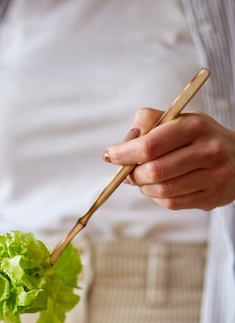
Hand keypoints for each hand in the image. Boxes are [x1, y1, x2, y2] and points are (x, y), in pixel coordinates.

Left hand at [102, 108, 234, 210]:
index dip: (124, 153)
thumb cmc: (198, 138)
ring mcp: (213, 176)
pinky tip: (161, 188)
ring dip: (144, 187)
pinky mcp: (212, 197)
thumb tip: (125, 142)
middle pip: (153, 171)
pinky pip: (172, 203)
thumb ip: (149, 122)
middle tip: (128, 172)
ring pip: (161, 191)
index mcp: (195, 126)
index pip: (150, 144)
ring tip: (144, 179)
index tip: (110, 155)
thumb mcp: (179, 119)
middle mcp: (208, 150)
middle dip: (133, 174)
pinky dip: (158, 198)